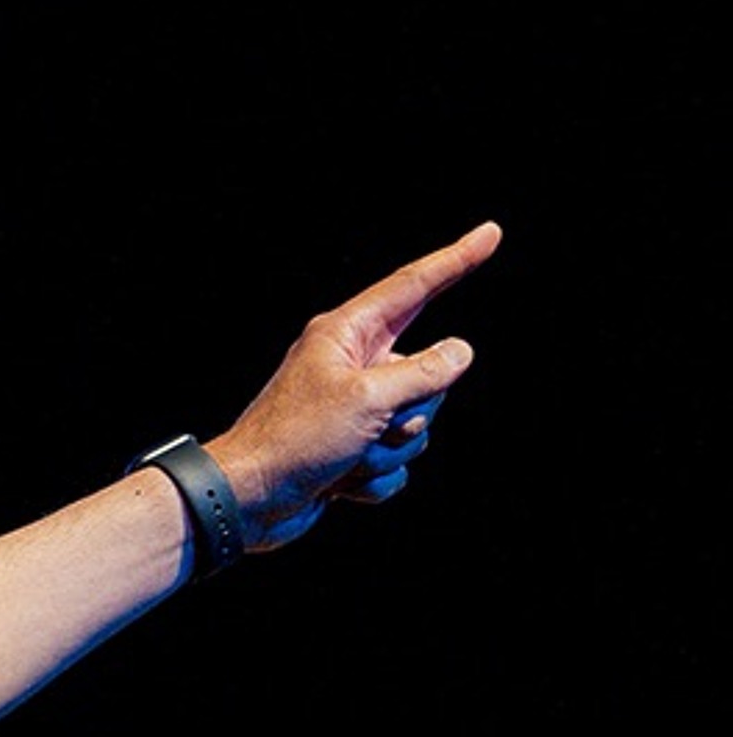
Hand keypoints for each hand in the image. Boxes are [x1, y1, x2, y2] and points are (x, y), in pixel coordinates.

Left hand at [209, 222, 499, 549]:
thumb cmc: (294, 440)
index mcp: (345, 335)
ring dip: (389, 450)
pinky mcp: (349, 451)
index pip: (413, 287)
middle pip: (426, 372)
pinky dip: (374, 478)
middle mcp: (351, 367)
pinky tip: (340, 485)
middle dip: (413, 409)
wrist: (246, 503)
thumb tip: (459, 352)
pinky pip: (394, 462)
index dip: (456, 260)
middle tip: (373, 427)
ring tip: (348, 458)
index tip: (489, 234)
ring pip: (415, 423)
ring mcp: (352, 412)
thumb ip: (424, 372)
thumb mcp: (368, 398)